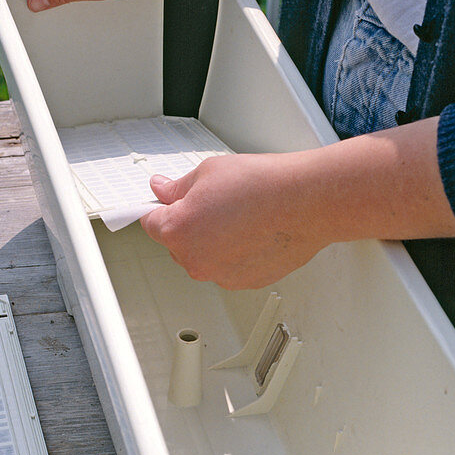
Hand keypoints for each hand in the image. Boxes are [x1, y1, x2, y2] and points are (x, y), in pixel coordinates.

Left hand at [139, 122, 454, 289]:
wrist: (304, 202)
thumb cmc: (262, 185)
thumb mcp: (208, 172)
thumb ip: (176, 187)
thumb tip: (161, 189)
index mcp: (176, 231)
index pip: (149, 222)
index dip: (160, 208)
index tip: (165, 204)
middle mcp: (194, 260)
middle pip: (176, 243)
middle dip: (189, 224)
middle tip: (215, 202)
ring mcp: (219, 275)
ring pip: (204, 257)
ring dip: (212, 241)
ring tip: (239, 216)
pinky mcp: (243, 282)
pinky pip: (228, 267)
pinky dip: (235, 254)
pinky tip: (253, 232)